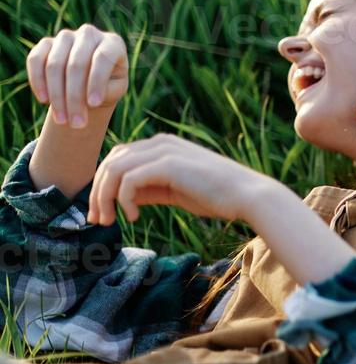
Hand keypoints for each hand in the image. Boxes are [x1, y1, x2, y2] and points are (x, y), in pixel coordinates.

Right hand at [26, 24, 128, 127]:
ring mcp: (66, 36)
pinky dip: (37, 81)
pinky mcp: (45, 43)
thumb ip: (106, 89)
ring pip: (54, 64)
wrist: (89, 81)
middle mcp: (89, 34)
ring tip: (62, 120)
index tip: (93, 106)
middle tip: (77, 123)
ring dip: (56, 96)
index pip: (102, 58)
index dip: (96, 82)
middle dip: (74, 97)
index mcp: (112, 43)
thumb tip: (88, 98)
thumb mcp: (115, 89)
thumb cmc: (108, 86)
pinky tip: (43, 100)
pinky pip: (35, 60)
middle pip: (76, 64)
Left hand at [87, 134, 282, 226]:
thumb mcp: (177, 192)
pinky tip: (134, 216)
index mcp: (162, 146)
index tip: (103, 212)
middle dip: (98, 192)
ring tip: (109, 220)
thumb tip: (124, 199)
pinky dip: (124, 200)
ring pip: (114, 170)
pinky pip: (129, 180)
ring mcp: (163, 151)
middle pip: (110, 162)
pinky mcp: (168, 165)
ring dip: (105, 197)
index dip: (103, 185)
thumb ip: (150, 190)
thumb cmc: (218, 197)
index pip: (118, 159)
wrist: (248, 196)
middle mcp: (160, 143)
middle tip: (98, 220)